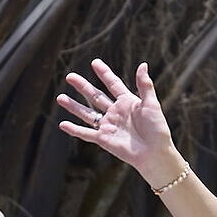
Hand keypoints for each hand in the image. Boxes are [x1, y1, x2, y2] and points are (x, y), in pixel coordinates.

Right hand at [57, 59, 174, 173]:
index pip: (113, 84)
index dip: (104, 74)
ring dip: (73, 106)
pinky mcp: (103, 139)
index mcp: (127, 102)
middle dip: (82, 86)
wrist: (155, 153)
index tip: (95, 62)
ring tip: (60, 98)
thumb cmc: (157, 129)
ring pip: (87, 114)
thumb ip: (145, 85)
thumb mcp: (151, 104)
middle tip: (69, 76)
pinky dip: (74, 129)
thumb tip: (143, 65)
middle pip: (95, 96)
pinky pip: (86, 133)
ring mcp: (108, 126)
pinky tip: (62, 124)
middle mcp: (115, 112)